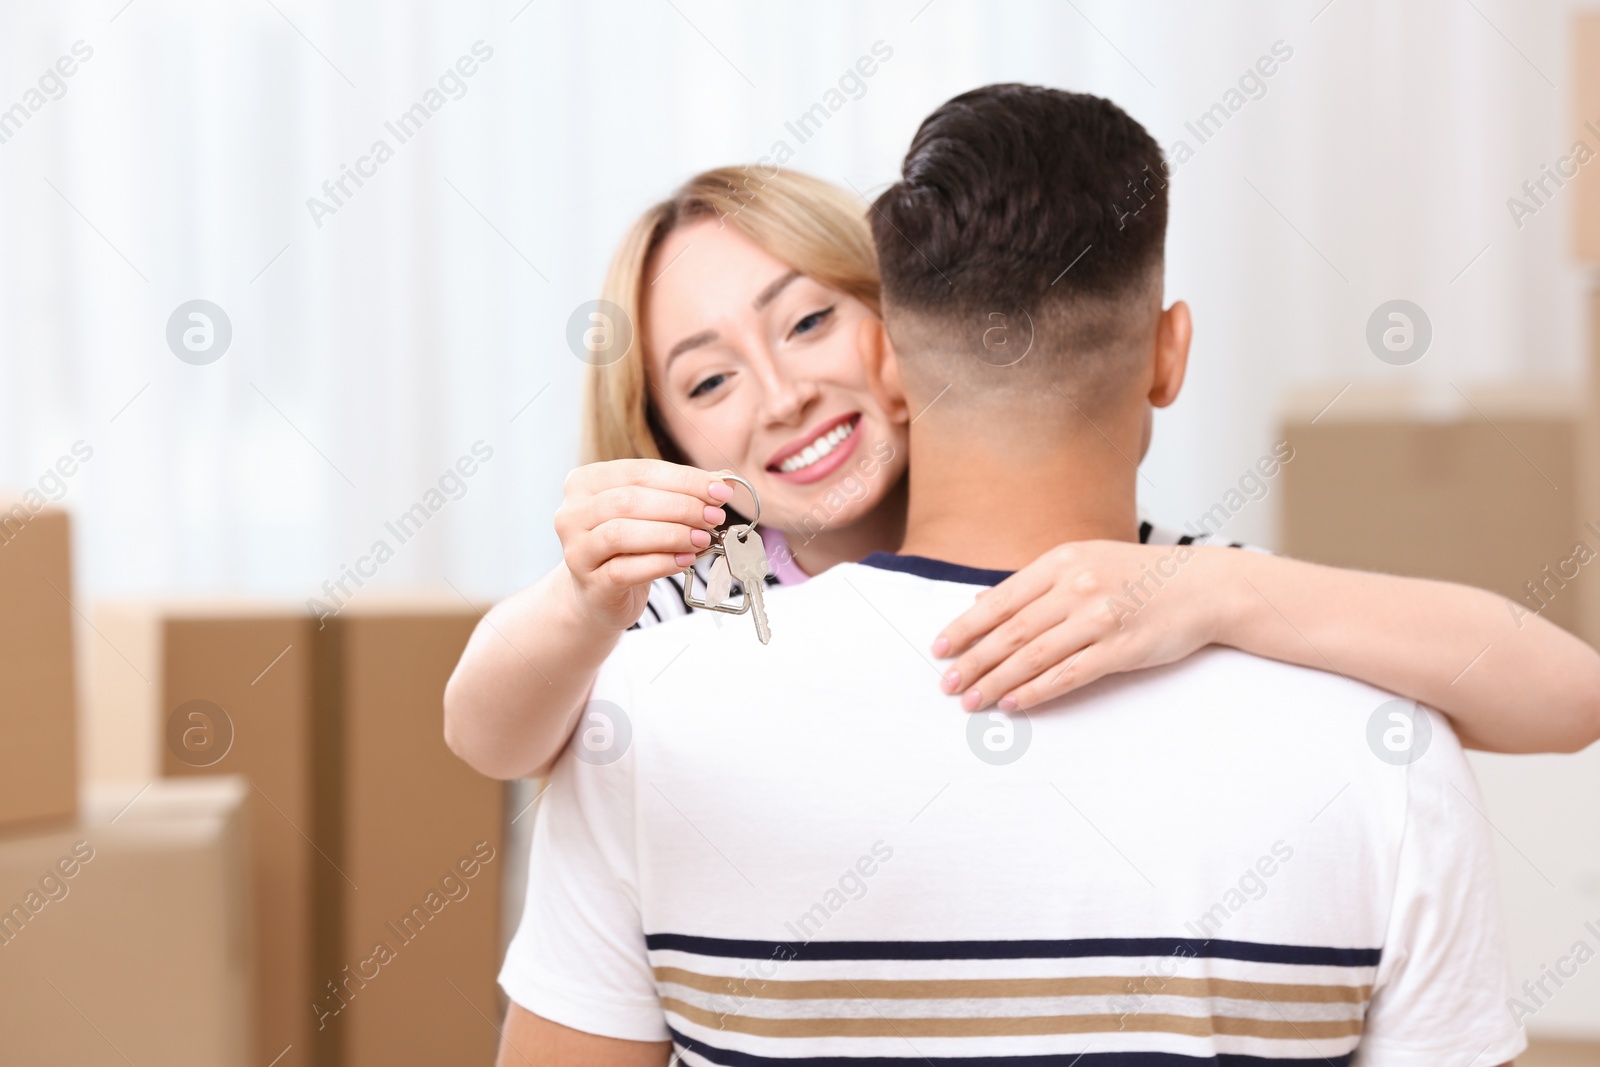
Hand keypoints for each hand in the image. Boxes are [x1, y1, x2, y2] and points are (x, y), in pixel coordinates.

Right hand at [555, 459, 733, 630]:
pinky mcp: (590, 583)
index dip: (685, 480)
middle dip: (680, 507)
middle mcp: (572, 513)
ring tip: (703, 538)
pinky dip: (661, 562)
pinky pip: (625, 569)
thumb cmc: (627, 546)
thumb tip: (723, 480)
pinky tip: (686, 559)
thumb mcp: (651, 511)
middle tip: (714, 517)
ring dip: (671, 534)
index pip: (640, 472)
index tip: (720, 491)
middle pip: (630, 500)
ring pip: (622, 533)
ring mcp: (577, 549)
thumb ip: (682, 491)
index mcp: (586, 482)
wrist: (599, 594)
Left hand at [932, 540, 1235, 710]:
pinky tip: (1014, 702)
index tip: (939, 648)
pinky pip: (1068, 674)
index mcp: (1061, 561)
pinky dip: (1036, 691)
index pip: (1000, 599)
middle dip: (973, 661)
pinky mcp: (1122, 648)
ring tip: (971, 701)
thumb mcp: (1083, 561)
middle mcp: (1076, 586)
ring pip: (1034, 655)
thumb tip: (979, 601)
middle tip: (947, 684)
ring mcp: (1100, 617)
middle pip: (1011, 631)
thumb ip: (1033, 584)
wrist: (1203, 585)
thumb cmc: (1138, 575)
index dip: (965, 626)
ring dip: (997, 681)